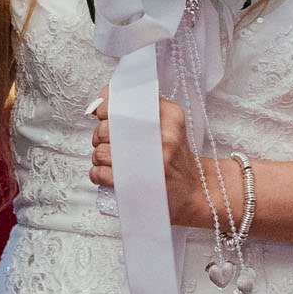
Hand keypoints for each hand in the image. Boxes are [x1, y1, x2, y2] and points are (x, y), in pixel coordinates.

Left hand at [90, 92, 220, 226]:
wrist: (194, 190)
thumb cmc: (175, 157)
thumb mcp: (168, 124)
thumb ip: (139, 108)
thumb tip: (99, 104)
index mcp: (169, 116)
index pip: (123, 102)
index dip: (106, 110)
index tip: (104, 116)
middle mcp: (162, 136)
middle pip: (107, 129)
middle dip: (101, 136)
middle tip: (110, 142)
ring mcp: (150, 161)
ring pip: (101, 152)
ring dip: (99, 157)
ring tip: (112, 159)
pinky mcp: (138, 184)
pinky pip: (101, 173)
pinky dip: (98, 173)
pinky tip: (109, 173)